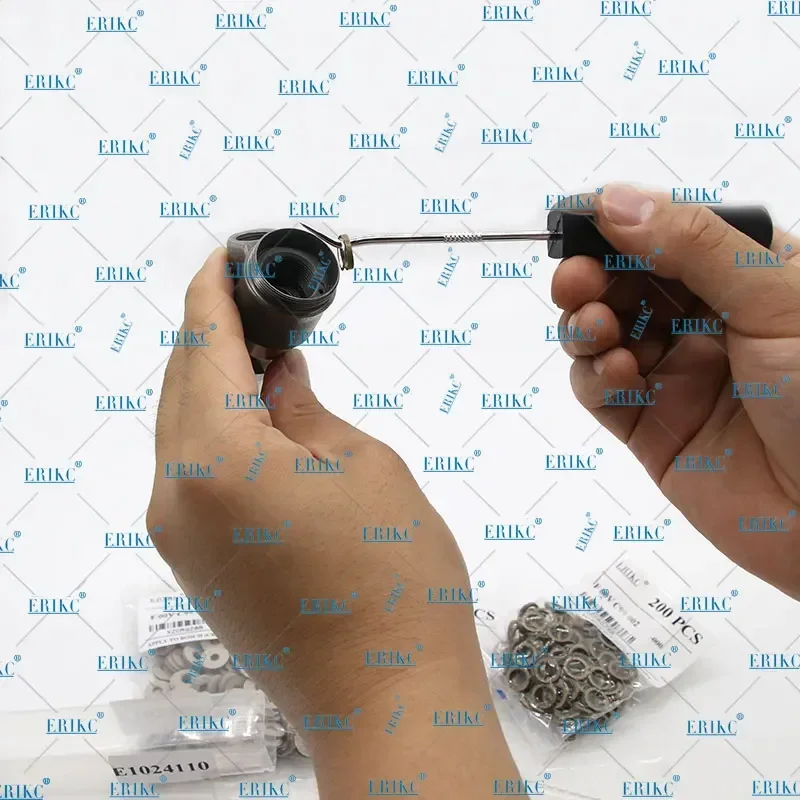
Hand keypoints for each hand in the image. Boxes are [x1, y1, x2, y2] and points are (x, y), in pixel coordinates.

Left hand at [146, 248, 519, 796]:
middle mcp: (175, 496)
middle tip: (260, 300)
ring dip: (216, 383)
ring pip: (183, 429)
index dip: (214, 291)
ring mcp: (178, 537)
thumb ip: (304, 408)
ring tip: (268, 353)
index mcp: (213, 459)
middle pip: (181, 385)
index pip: (201, 345)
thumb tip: (278, 375)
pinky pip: (194, 473)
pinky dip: (220, 432)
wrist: (386, 697)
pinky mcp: (197, 564)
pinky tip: (261, 419)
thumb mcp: (362, 465)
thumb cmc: (394, 580)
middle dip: (214, 334)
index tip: (225, 256)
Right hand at [552, 185, 799, 597]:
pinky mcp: (650, 428)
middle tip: (575, 280)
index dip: (621, 225)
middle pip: (626, 285)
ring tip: (596, 329)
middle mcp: (706, 323)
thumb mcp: (776, 300)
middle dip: (593, 276)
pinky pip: (601, 393)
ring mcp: (676, 376)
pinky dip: (595, 377)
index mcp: (746, 279)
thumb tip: (615, 199)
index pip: (668, 236)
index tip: (580, 220)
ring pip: (603, 336)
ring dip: (586, 325)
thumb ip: (695, 245)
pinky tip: (618, 376)